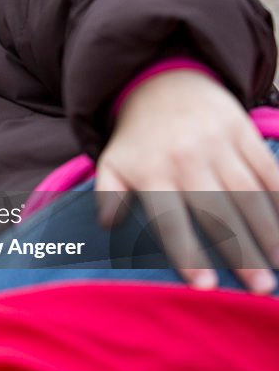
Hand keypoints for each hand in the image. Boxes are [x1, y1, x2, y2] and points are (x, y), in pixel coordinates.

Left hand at [96, 69, 278, 293]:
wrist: (160, 81)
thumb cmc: (136, 138)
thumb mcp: (110, 162)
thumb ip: (107, 195)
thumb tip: (107, 225)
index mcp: (152, 172)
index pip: (171, 220)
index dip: (187, 254)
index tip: (204, 286)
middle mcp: (186, 159)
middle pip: (218, 212)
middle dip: (242, 252)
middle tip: (260, 288)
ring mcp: (218, 144)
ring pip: (250, 194)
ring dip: (269, 231)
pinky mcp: (242, 131)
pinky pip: (269, 169)